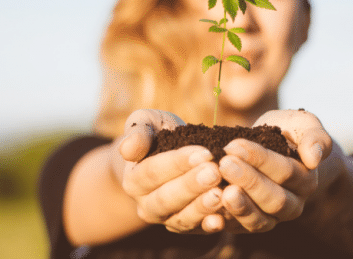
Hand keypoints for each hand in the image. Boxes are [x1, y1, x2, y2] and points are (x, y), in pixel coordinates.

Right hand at [117, 109, 225, 232]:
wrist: (169, 155)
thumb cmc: (158, 134)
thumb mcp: (146, 123)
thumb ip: (137, 132)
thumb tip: (128, 149)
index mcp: (133, 180)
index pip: (153, 172)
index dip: (178, 163)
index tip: (204, 152)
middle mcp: (146, 206)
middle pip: (167, 199)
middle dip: (192, 185)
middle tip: (215, 172)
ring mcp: (168, 220)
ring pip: (182, 218)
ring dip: (202, 207)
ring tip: (221, 193)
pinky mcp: (189, 228)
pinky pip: (199, 230)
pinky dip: (210, 225)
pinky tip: (223, 218)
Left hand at [218, 109, 332, 232]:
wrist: (272, 150)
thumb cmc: (287, 133)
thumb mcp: (303, 125)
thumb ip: (315, 137)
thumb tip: (314, 158)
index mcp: (306, 180)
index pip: (286, 172)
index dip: (260, 159)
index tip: (234, 145)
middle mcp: (292, 205)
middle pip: (273, 199)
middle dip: (247, 181)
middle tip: (224, 164)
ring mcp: (271, 218)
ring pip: (258, 220)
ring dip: (239, 205)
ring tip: (220, 190)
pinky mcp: (248, 225)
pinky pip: (238, 228)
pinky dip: (224, 220)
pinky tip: (210, 207)